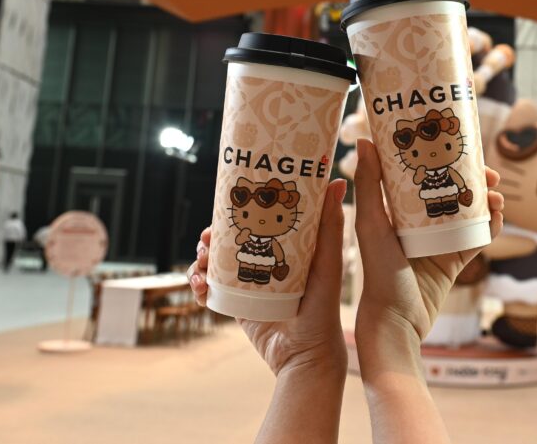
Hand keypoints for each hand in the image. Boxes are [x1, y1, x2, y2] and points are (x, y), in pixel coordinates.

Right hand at [187, 180, 348, 377]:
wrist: (304, 355)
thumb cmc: (324, 307)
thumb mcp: (328, 262)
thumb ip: (331, 225)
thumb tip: (338, 181)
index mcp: (285, 246)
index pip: (257, 219)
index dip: (239, 209)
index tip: (227, 202)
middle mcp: (263, 261)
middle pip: (229, 238)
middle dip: (212, 234)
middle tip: (206, 237)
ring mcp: (247, 282)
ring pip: (214, 261)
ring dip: (200, 258)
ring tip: (200, 262)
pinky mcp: (235, 304)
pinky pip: (209, 289)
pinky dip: (198, 284)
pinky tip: (198, 286)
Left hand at [354, 138, 503, 347]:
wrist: (397, 322)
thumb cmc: (378, 273)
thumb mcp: (371, 224)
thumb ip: (368, 184)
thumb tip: (365, 139)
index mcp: (397, 209)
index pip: (423, 174)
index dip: (443, 158)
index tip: (459, 146)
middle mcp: (419, 222)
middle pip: (452, 189)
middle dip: (474, 177)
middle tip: (490, 172)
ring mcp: (439, 241)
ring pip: (469, 211)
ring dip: (487, 200)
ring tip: (496, 197)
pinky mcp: (455, 261)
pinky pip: (478, 238)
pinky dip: (491, 227)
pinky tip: (497, 218)